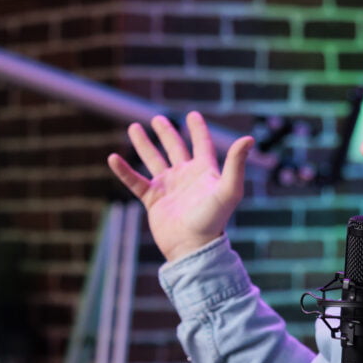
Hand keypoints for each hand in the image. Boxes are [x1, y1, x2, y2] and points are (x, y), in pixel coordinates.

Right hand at [107, 112, 253, 263]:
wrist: (192, 247)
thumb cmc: (213, 220)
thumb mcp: (228, 190)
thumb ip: (236, 163)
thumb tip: (249, 138)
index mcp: (204, 172)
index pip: (201, 145)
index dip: (198, 130)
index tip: (192, 115)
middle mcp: (185, 177)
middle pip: (175, 148)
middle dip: (166, 133)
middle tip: (157, 118)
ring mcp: (168, 188)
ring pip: (153, 160)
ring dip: (144, 145)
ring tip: (134, 127)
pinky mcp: (153, 201)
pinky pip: (135, 181)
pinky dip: (124, 170)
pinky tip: (112, 158)